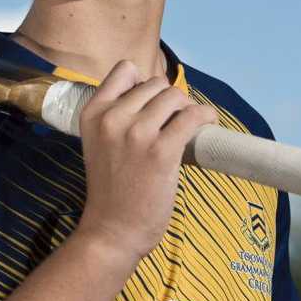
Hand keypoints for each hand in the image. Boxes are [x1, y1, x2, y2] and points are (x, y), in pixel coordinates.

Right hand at [73, 60, 218, 263]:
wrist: (112, 230)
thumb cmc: (110, 189)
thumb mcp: (98, 143)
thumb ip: (116, 117)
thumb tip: (157, 98)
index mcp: (93, 113)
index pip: (124, 70)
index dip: (143, 83)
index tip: (152, 103)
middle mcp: (112, 118)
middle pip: (155, 84)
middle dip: (168, 100)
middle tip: (173, 123)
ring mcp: (137, 133)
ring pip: (174, 96)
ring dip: (186, 108)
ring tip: (187, 127)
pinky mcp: (161, 151)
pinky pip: (193, 116)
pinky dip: (206, 116)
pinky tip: (208, 124)